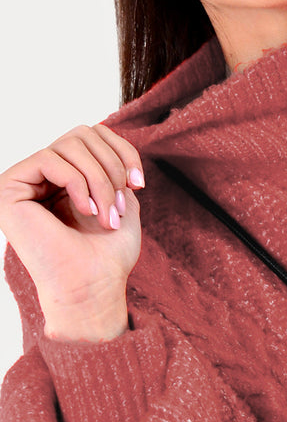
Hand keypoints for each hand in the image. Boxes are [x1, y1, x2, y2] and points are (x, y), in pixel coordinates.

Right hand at [0, 123, 143, 322]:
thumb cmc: (108, 257)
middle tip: (121, 202)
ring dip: (99, 179)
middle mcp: (41, 177)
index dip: (123, 151)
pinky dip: (77, 182)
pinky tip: (86, 211)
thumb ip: (113, 166)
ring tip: (107, 215)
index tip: (139, 185)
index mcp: (66, 178)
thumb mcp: (121, 201)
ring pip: (67, 144)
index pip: (93, 135)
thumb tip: (107, 132)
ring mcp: (22, 182)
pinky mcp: (8, 189)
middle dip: (111, 165)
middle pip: (81, 133)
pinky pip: (49, 158)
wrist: (93, 289)